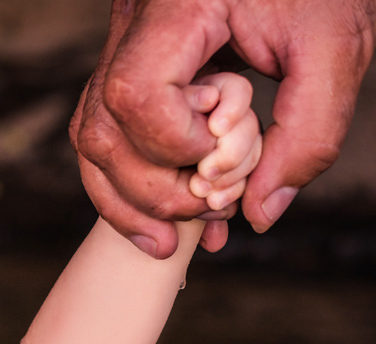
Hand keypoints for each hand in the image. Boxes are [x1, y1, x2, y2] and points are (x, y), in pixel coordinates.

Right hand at [71, 0, 375, 257]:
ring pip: (91, 140)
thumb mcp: (335, 48)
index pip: (136, 93)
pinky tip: (162, 215)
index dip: (172, 145)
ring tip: (170, 238)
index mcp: (175, 7)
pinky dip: (129, 181)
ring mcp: (120, 49)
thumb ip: (309, 132)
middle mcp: (130, 26)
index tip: (221, 156)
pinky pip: (107, 135)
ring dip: (127, 200)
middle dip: (149, 191)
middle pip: (101, 130)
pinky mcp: (126, 69)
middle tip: (207, 212)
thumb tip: (257, 214)